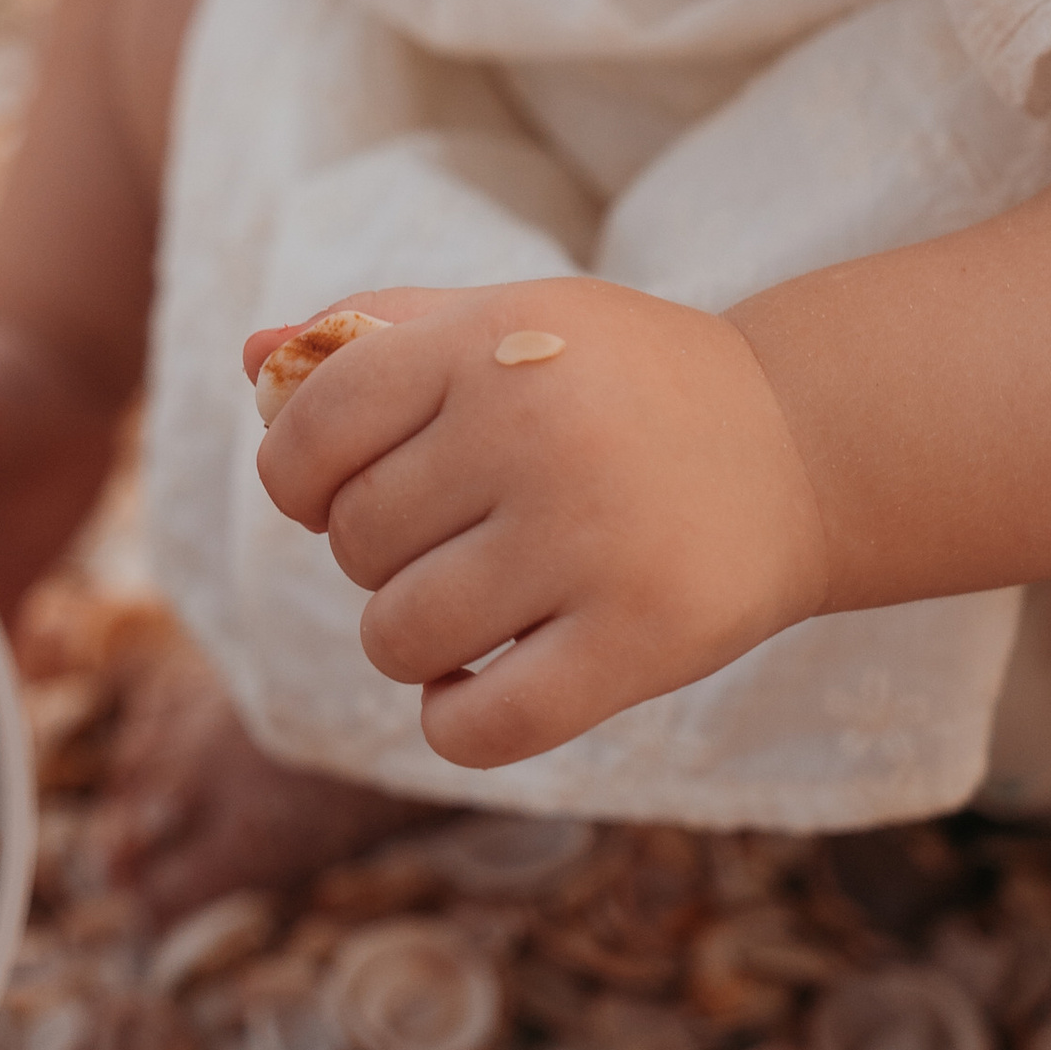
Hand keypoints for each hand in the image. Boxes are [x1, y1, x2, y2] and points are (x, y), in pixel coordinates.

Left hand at [245, 279, 831, 768]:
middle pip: (353, 542)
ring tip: (471, 609)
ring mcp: (587, 541)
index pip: (310, 431)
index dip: (295, 479)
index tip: (331, 493)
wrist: (800, 443)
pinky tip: (478, 689)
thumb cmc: (620, 383)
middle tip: (450, 538)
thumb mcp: (506, 322)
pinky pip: (478, 727)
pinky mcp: (639, 642)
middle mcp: (532, 434)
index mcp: (487, 343)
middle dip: (377, 554)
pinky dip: (455, 723)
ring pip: (397, 637)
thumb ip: (374, 332)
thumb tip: (250, 363)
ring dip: (412, 642)